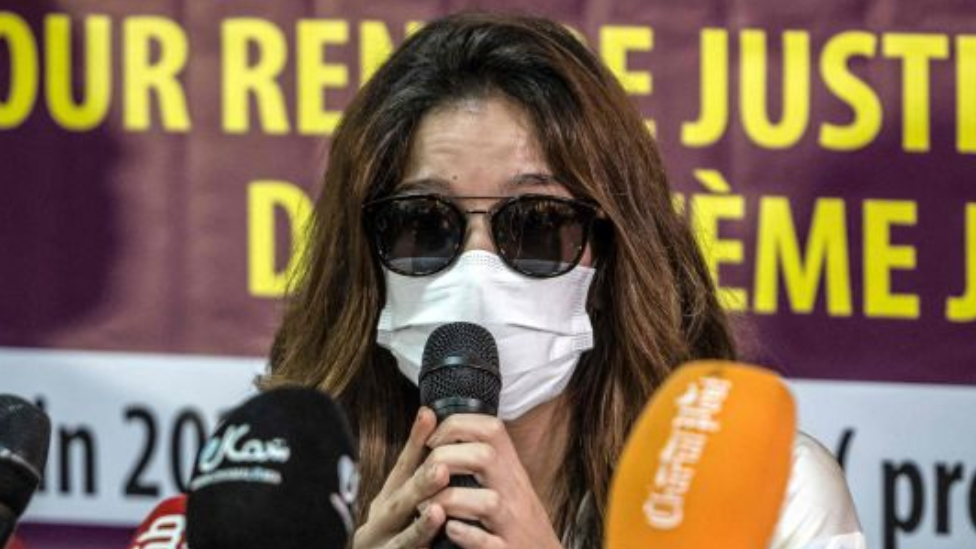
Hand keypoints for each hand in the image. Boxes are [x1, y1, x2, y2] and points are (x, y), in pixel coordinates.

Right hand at [353, 407, 449, 548]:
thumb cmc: (394, 536)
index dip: (415, 443)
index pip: (402, 469)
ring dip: (420, 527)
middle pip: (397, 504)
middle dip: (419, 486)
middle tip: (441, 469)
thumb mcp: (403, 503)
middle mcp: (378, 524)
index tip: (429, 415)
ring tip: (438, 511)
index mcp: (386, 503)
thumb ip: (419, 468)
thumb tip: (431, 413)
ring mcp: (382, 548)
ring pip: (402, 540)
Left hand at [422, 414, 563, 548]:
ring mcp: (513, 524)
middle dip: (445, 459)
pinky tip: (449, 530)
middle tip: (423, 474)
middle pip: (486, 458)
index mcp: (511, 470)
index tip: (433, 439)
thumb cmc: (516, 520)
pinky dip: (465, 535)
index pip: (492, 429)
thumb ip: (485, 459)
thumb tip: (452, 428)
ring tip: (426, 505)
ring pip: (489, 502)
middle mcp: (515, 492)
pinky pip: (488, 543)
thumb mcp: (508, 482)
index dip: (457, 425)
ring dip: (450, 501)